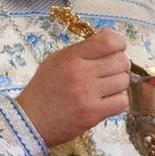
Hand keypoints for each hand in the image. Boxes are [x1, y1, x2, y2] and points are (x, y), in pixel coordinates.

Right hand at [21, 29, 129, 148]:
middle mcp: (81, 73)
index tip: (116, 49)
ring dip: (118, 84)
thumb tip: (110, 35)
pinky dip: (118, 101)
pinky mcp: (93, 114)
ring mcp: (88, 94)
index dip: (119, 43)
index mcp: (71, 56)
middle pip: (121, 61)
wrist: (30, 120)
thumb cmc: (45, 88)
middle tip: (110, 71)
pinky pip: (122, 102)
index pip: (109, 42)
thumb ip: (84, 48)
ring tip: (106, 87)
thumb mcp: (57, 60)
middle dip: (120, 64)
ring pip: (123, 81)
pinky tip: (107, 101)